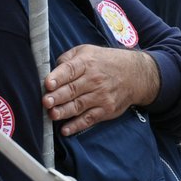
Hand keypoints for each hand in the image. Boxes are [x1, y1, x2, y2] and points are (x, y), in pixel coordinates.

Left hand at [43, 46, 159, 135]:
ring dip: (64, 112)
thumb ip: (68, 59)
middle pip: (72, 90)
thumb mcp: (87, 51)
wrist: (135, 74)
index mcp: (86, 63)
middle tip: (45, 102)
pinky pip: (89, 119)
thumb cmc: (106, 62)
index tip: (48, 84)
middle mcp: (94, 80)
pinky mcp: (105, 110)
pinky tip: (65, 129)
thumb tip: (52, 71)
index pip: (70, 70)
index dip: (58, 77)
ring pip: (79, 106)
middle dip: (57, 97)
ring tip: (52, 114)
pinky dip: (77, 126)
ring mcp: (101, 96)